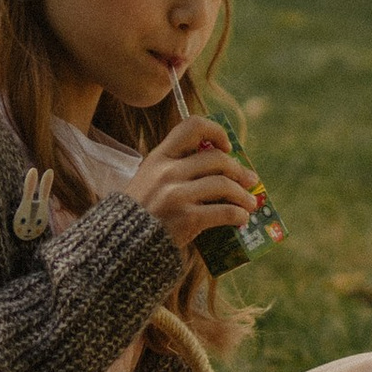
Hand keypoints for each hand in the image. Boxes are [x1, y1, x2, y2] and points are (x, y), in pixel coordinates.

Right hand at [129, 116, 263, 249]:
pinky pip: (224, 211)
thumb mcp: (149, 181)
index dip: (216, 132)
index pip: (192, 127)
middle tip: (249, 180)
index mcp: (159, 157)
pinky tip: (241, 219)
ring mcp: (177, 194)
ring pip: (224, 184)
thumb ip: (175, 170)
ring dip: (243, 195)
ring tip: (249, 204)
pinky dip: (238, 214)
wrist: (121, 245)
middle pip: (217, 158)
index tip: (226, 146)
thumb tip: (221, 171)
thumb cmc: (140, 214)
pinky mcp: (186, 218)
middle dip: (239, 170)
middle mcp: (168, 171)